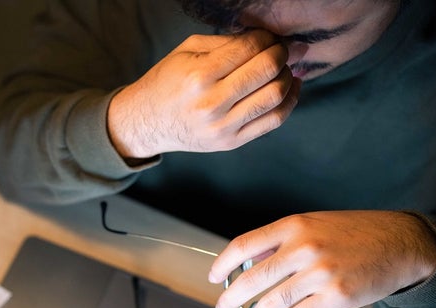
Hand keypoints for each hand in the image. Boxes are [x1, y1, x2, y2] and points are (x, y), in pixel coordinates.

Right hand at [107, 29, 303, 158]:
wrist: (146, 122)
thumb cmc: (168, 81)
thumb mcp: (187, 51)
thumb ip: (226, 42)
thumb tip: (267, 39)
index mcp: (199, 75)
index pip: (249, 48)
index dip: (267, 38)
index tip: (270, 38)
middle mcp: (211, 103)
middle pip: (267, 70)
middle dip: (282, 54)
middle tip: (282, 50)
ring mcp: (222, 126)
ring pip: (275, 96)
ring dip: (288, 77)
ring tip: (283, 69)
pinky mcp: (230, 142)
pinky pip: (273, 121)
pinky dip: (289, 102)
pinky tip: (289, 89)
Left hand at [208, 211, 435, 307]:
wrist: (400, 243)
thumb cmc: (355, 234)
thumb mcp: (314, 224)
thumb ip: (280, 242)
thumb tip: (247, 263)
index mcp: (294, 226)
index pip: (243, 246)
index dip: (223, 265)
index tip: (214, 278)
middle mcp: (304, 248)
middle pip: (252, 279)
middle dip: (232, 299)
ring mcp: (320, 273)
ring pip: (272, 303)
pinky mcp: (336, 296)